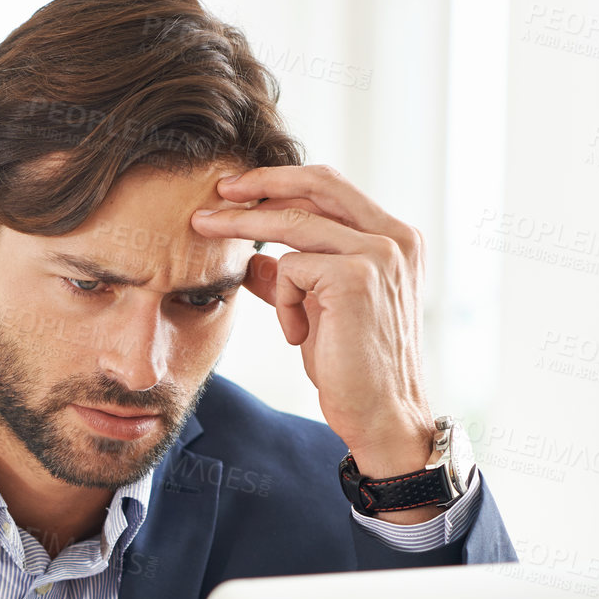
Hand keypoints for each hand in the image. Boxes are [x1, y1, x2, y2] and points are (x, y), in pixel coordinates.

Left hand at [189, 164, 437, 485]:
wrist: (381, 416)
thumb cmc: (353, 370)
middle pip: (317, 182)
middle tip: (216, 190)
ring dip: (241, 225)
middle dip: (260, 182)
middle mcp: (394, 238)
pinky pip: (291, 268)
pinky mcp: (356, 278)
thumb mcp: (318, 313)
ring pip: (294, 222)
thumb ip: (295, 280)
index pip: (332, 189)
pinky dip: (280, 300)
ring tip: (204, 229)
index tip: (239, 190)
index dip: (283, 182)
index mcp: (394, 239)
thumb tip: (255, 260)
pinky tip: (296, 335)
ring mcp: (380, 255)